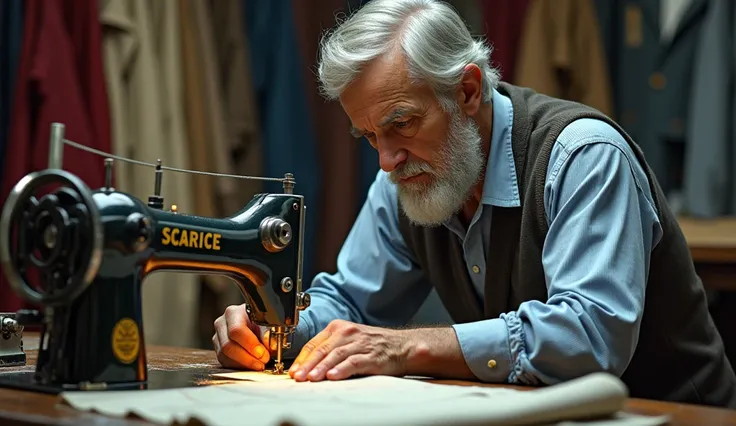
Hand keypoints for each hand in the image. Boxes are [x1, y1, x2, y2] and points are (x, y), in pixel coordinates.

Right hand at [212, 304, 270, 369]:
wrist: (252, 322)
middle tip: (262, 362)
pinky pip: (224, 362)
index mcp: (234, 313)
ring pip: (224, 356)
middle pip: (228, 346)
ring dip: (243, 364)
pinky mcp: (217, 349)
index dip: (250, 344)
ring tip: (258, 365)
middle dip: (247, 358)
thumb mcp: (266, 322)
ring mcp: (217, 337)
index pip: (236, 330)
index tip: (262, 354)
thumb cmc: (259, 321)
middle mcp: (222, 323)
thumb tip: (268, 347)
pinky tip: (249, 365)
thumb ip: (267, 334)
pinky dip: (238, 366)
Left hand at [289, 319, 410, 381]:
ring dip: (321, 368)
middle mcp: (348, 332)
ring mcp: (360, 344)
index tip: (292, 371)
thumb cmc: (372, 345)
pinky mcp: (372, 356)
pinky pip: (354, 362)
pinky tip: (333, 376)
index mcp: (338, 327)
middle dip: (308, 365)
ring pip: (336, 355)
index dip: (302, 359)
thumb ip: (329, 349)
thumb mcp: (348, 340)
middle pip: (322, 349)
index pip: (314, 344)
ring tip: (311, 378)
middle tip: (297, 377)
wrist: (402, 346)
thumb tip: (307, 367)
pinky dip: (342, 369)